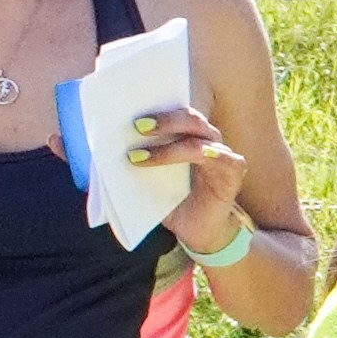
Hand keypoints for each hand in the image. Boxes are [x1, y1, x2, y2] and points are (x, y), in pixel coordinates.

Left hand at [127, 105, 246, 250]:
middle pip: (189, 118)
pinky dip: (202, 155)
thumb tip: (103, 148)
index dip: (155, 107)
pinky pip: (218, 157)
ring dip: (168, 144)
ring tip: (139, 154)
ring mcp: (222, 153)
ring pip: (198, 136)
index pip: (174, 111)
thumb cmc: (172, 202)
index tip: (128, 106)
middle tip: (136, 126)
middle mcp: (207, 138)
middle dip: (163, 120)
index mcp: (187, 135)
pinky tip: (185, 158)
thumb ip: (134, 160)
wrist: (198, 231)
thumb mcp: (146, 179)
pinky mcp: (233, 170)